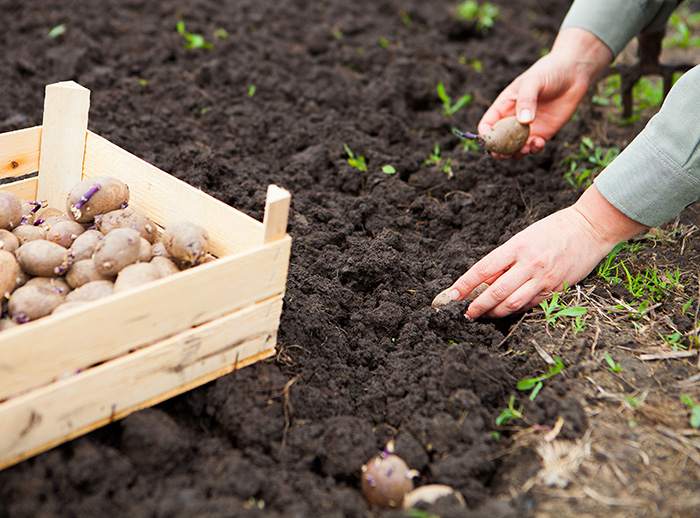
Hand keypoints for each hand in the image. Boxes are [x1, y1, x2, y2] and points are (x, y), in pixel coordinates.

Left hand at [449, 186, 645, 318]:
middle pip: (496, 291)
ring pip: (512, 303)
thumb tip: (484, 279)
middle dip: (477, 305)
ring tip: (483, 315)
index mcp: (517, 246)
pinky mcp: (556, 288)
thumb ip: (505, 259)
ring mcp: (544, 278)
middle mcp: (529, 263)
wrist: (590, 228)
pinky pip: (530, 305)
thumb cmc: (553, 230)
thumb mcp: (523, 237)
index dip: (465, 283)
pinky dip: (515, 310)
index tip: (452, 294)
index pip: (484, 269)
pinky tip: (506, 311)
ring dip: (494, 312)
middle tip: (466, 313)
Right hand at [479, 27, 612, 156]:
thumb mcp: (533, 81)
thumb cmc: (549, 72)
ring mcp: (528, 128)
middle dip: (500, 151)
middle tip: (506, 154)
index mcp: (503, 106)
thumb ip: (526, 100)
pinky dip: (534, 149)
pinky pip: (534, 147)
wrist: (574, 73)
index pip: (487, 124)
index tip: (492, 140)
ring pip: (515, 148)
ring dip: (517, 153)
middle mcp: (513, 119)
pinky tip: (538, 143)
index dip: (486, 135)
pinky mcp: (543, 133)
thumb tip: (523, 122)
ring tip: (524, 149)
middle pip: (499, 142)